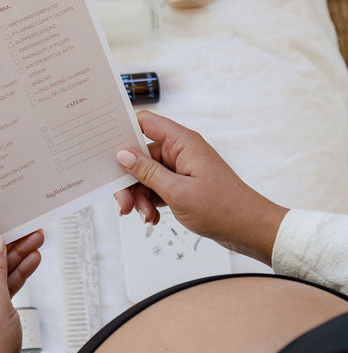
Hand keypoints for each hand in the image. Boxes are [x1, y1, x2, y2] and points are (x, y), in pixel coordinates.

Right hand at [114, 110, 287, 264]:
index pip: (145, 122)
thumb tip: (122, 154)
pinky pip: (157, 187)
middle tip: (123, 203)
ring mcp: (182, 168)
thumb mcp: (177, 192)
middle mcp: (180, 150)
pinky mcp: (183, 184)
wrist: (250, 230)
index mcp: (182, 142)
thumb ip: (147, 172)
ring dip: (140, 196)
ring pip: (147, 175)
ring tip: (144, 216)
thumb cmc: (223, 208)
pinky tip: (152, 218)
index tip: (103, 146)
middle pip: (141, 155)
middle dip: (129, 179)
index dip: (123, 130)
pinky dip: (151, 202)